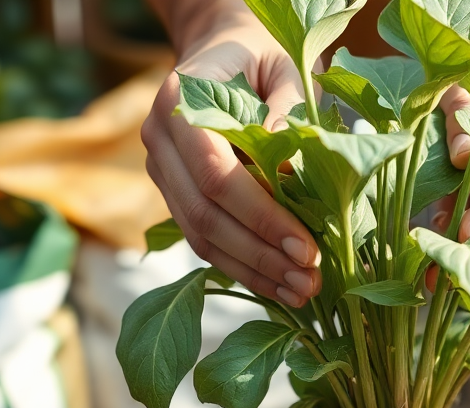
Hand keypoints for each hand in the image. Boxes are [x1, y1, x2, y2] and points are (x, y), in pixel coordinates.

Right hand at [141, 15, 321, 307]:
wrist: (226, 51)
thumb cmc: (264, 56)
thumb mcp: (286, 67)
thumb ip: (288, 111)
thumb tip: (288, 170)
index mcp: (179, 100)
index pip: (216, 174)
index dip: (262, 216)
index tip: (307, 247)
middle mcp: (159, 140)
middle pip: (205, 215)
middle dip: (261, 255)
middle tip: (310, 282)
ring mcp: (162, 173)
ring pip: (200, 238)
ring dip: (253, 272)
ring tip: (302, 293)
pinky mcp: (175, 197)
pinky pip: (204, 242)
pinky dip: (243, 268)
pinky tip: (280, 287)